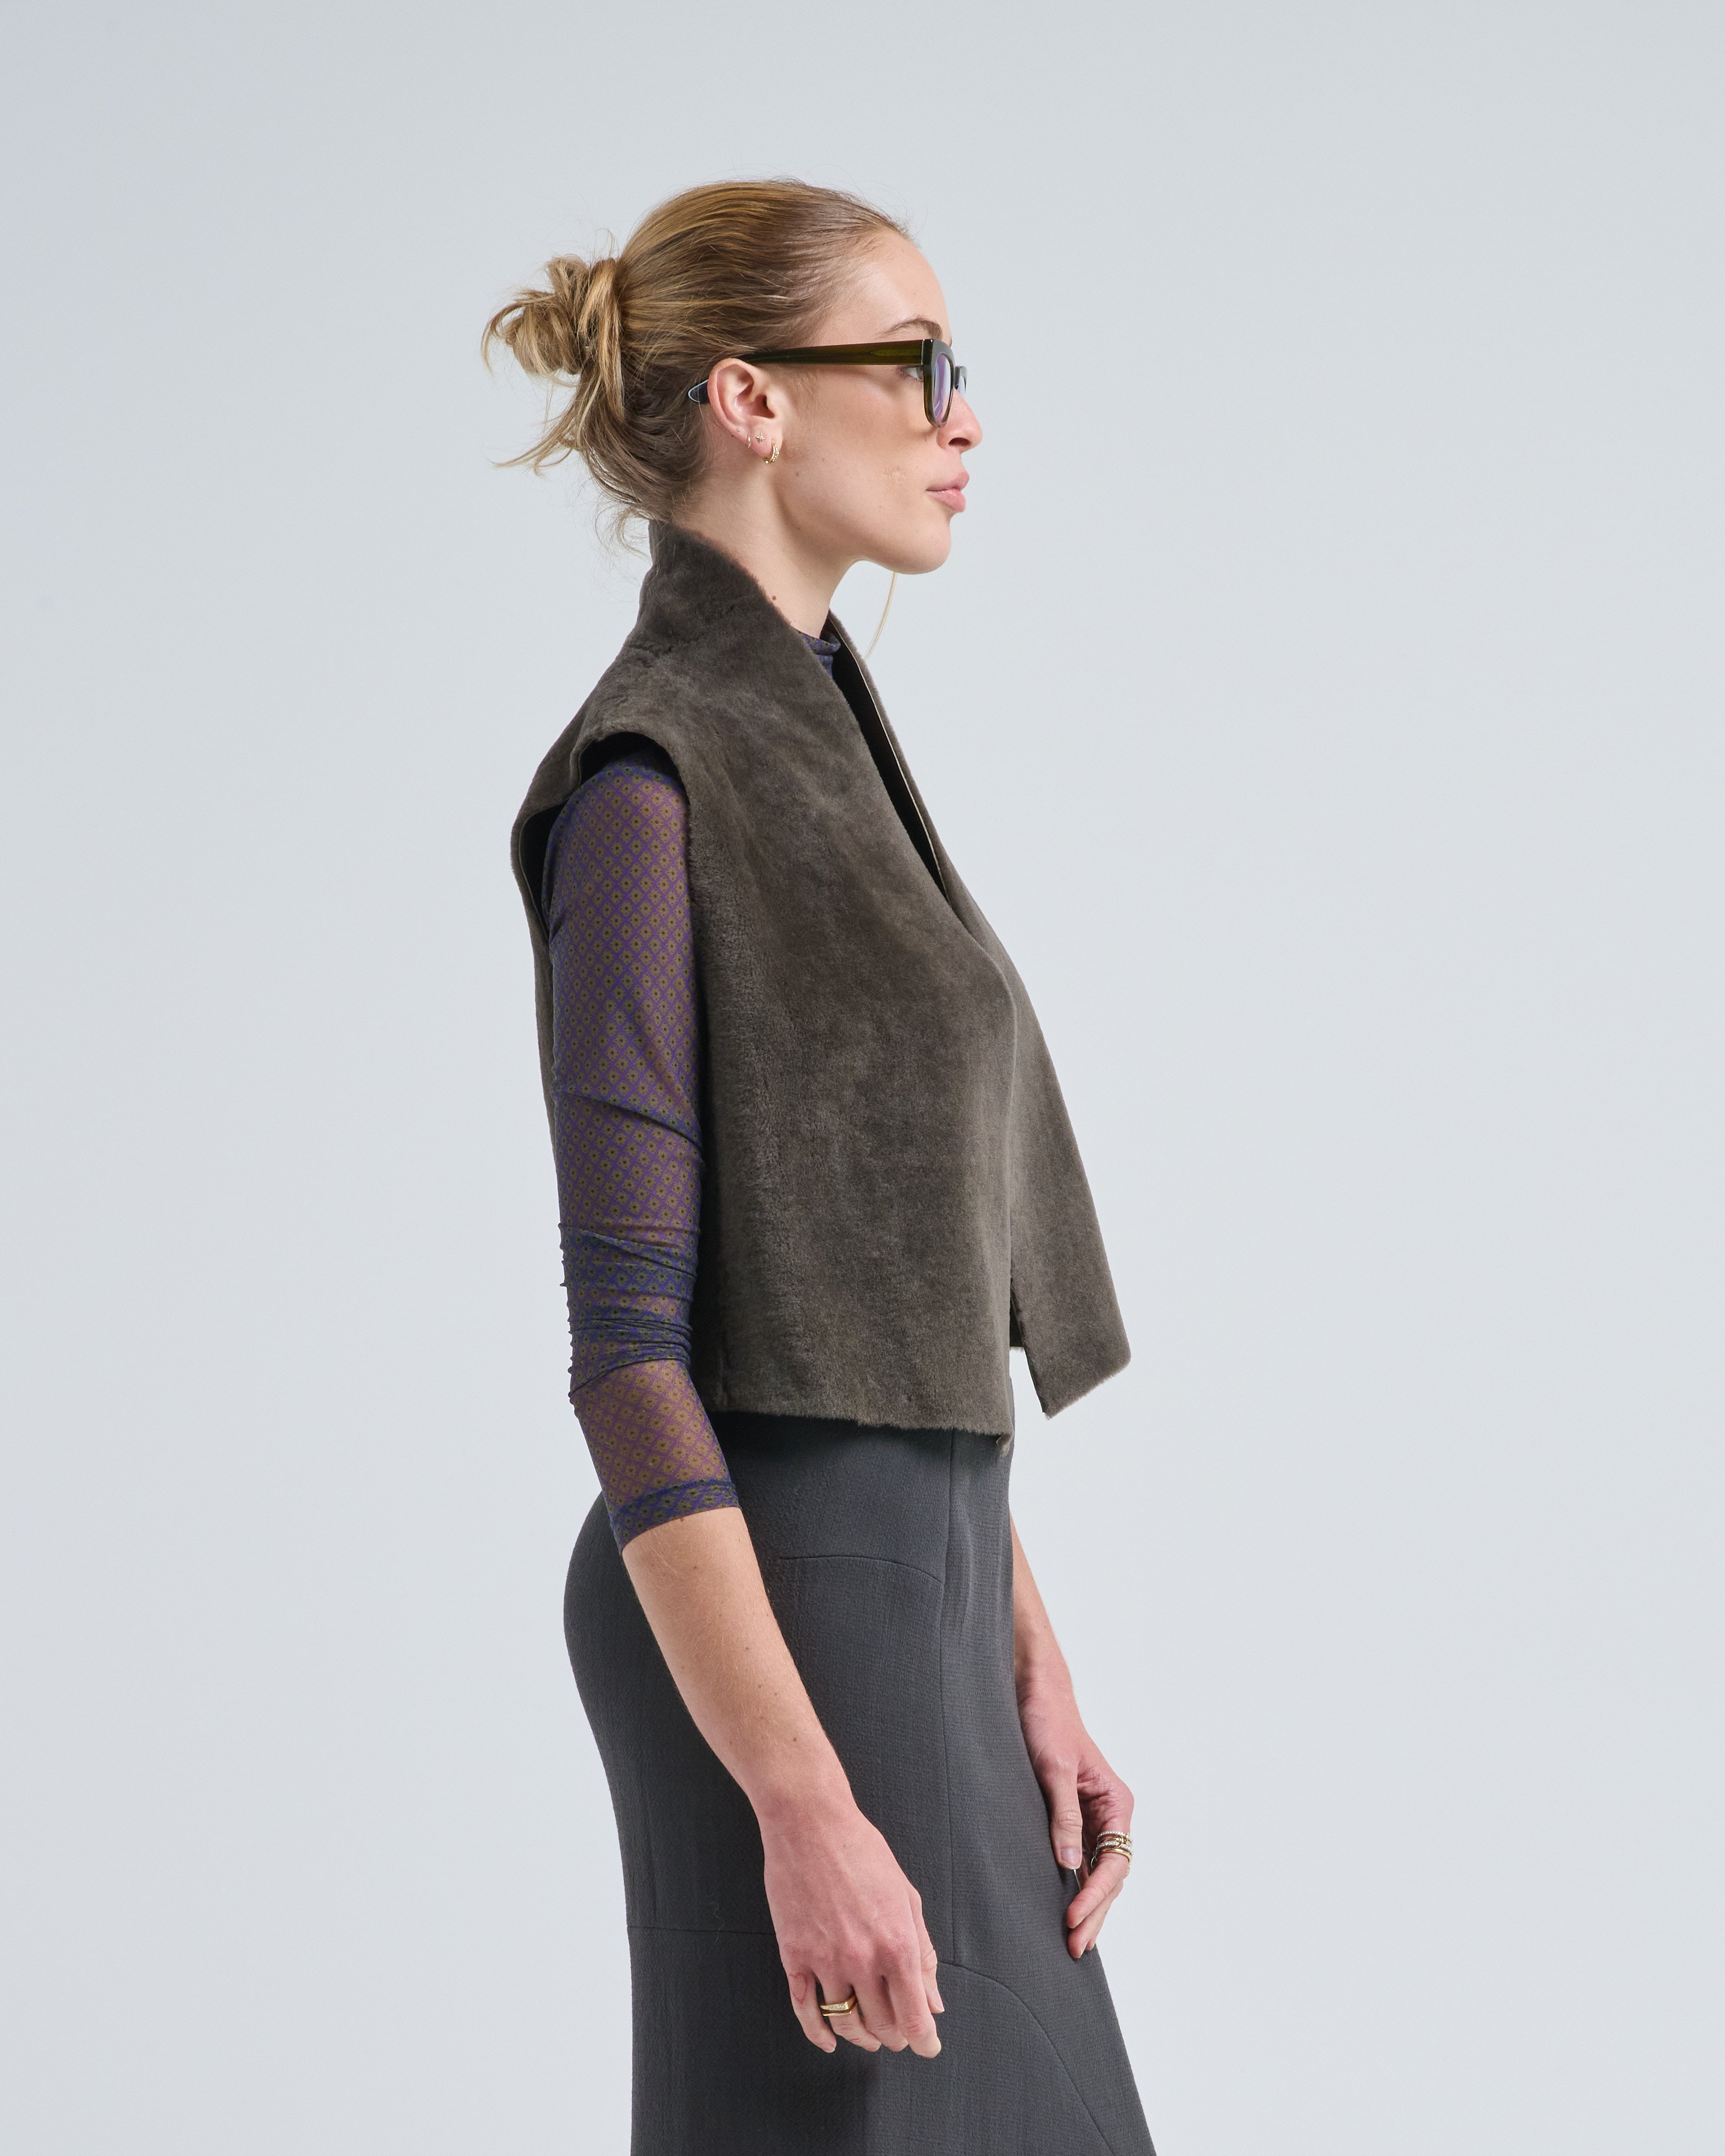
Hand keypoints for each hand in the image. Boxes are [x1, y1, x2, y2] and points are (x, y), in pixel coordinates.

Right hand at [760, 1794, 944, 2056]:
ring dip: (862, 2038)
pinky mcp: (794, 1955)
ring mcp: (825, 1960)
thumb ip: (924, 1953)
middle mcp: (863, 1959)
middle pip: (883, 2026)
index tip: (928, 2047)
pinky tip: (830, 2041)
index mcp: (897, 1945)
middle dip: (896, 2037)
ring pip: (846, 2023)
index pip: (915, 2018)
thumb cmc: (863, 1852)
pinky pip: (806, 2010)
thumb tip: (934, 2003)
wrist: (810, 1823)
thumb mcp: (907, 1897)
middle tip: (900, 2035)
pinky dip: (818, 2034)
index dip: (925, 2042)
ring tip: (871, 2037)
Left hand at [1017, 1675, 1133, 1957]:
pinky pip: (1081, 1859)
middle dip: (1095, 1912)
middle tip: (1075, 1948)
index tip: (1073, 1918)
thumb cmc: (1047, 1721)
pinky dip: (1076, 1886)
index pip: (1114, 1862)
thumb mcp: (1054, 1768)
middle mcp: (1109, 1813)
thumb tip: (1069, 1864)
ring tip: (1073, 1941)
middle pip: (1110, 1875)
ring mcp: (1092, 1817)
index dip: (1095, 1895)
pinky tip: (1066, 1908)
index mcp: (1116, 1801)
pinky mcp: (1071, 1816)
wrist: (1034, 1691)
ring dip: (1088, 1905)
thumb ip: (1063, 1815)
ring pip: (1097, 1872)